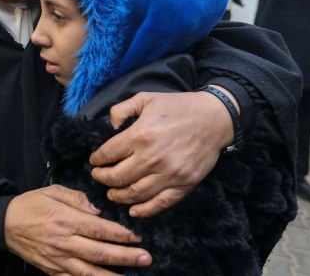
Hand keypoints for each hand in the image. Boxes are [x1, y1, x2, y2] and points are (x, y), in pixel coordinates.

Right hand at [4, 185, 151, 274]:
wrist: (4, 225)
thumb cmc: (31, 204)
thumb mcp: (53, 191)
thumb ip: (78, 198)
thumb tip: (99, 210)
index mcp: (64, 220)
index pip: (97, 229)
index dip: (119, 234)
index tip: (137, 236)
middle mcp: (63, 242)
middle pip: (98, 252)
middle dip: (124, 256)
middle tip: (146, 258)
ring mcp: (58, 260)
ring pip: (89, 272)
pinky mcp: (52, 271)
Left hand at [89, 90, 233, 217]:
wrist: (214, 118)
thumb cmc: (178, 106)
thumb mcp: (146, 98)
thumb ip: (122, 109)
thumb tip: (110, 126)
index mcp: (140, 135)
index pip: (109, 154)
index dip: (97, 160)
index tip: (94, 161)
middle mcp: (152, 158)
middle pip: (118, 177)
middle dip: (102, 179)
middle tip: (98, 177)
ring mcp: (169, 174)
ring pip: (135, 194)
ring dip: (119, 196)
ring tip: (111, 193)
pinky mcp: (184, 184)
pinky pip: (160, 203)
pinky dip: (144, 210)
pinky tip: (133, 211)